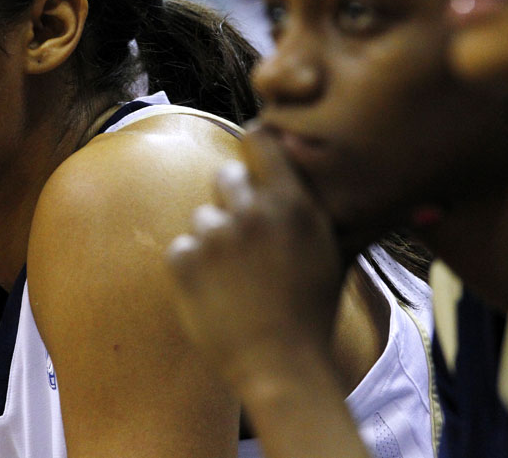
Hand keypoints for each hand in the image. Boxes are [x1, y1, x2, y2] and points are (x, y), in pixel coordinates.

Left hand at [166, 127, 345, 387]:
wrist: (282, 367)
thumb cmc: (310, 312)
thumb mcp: (325, 249)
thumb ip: (302, 204)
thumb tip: (283, 171)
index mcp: (292, 203)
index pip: (259, 139)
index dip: (253, 149)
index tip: (253, 165)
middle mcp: (253, 211)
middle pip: (225, 176)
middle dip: (232, 202)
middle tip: (246, 242)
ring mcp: (215, 236)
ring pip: (203, 218)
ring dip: (214, 241)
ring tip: (236, 281)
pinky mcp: (184, 261)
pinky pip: (182, 248)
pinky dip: (193, 269)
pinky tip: (217, 295)